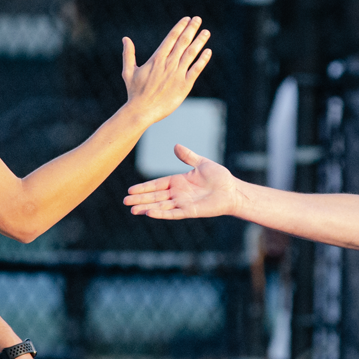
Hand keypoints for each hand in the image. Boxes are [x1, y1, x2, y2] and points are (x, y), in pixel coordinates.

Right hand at [121, 17, 211, 124]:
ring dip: (199, 41)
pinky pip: (196, 69)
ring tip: (206, 32)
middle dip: (191, 29)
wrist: (142, 111)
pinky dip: (203, 60)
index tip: (187, 19)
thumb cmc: (134, 93)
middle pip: (183, 42)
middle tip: (198, 19)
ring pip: (191, 53)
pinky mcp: (185, 85)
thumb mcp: (128, 71)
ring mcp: (178, 74)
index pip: (171, 38)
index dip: (180, 27)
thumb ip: (128, 54)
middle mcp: (169, 63)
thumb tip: (125, 39)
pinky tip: (208, 51)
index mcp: (156, 59)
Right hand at [124, 144, 239, 218]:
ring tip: (133, 210)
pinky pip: (173, 212)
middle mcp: (178, 193)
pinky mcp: (190, 211)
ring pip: (161, 206)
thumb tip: (175, 146)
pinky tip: (150, 213)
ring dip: (147, 208)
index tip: (130, 190)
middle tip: (125, 202)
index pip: (157, 185)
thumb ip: (188, 156)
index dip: (144, 188)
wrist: (232, 190)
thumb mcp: (201, 163)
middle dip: (140, 199)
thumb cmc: (219, 177)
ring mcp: (183, 203)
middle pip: (155, 197)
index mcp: (178, 181)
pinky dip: (162, 213)